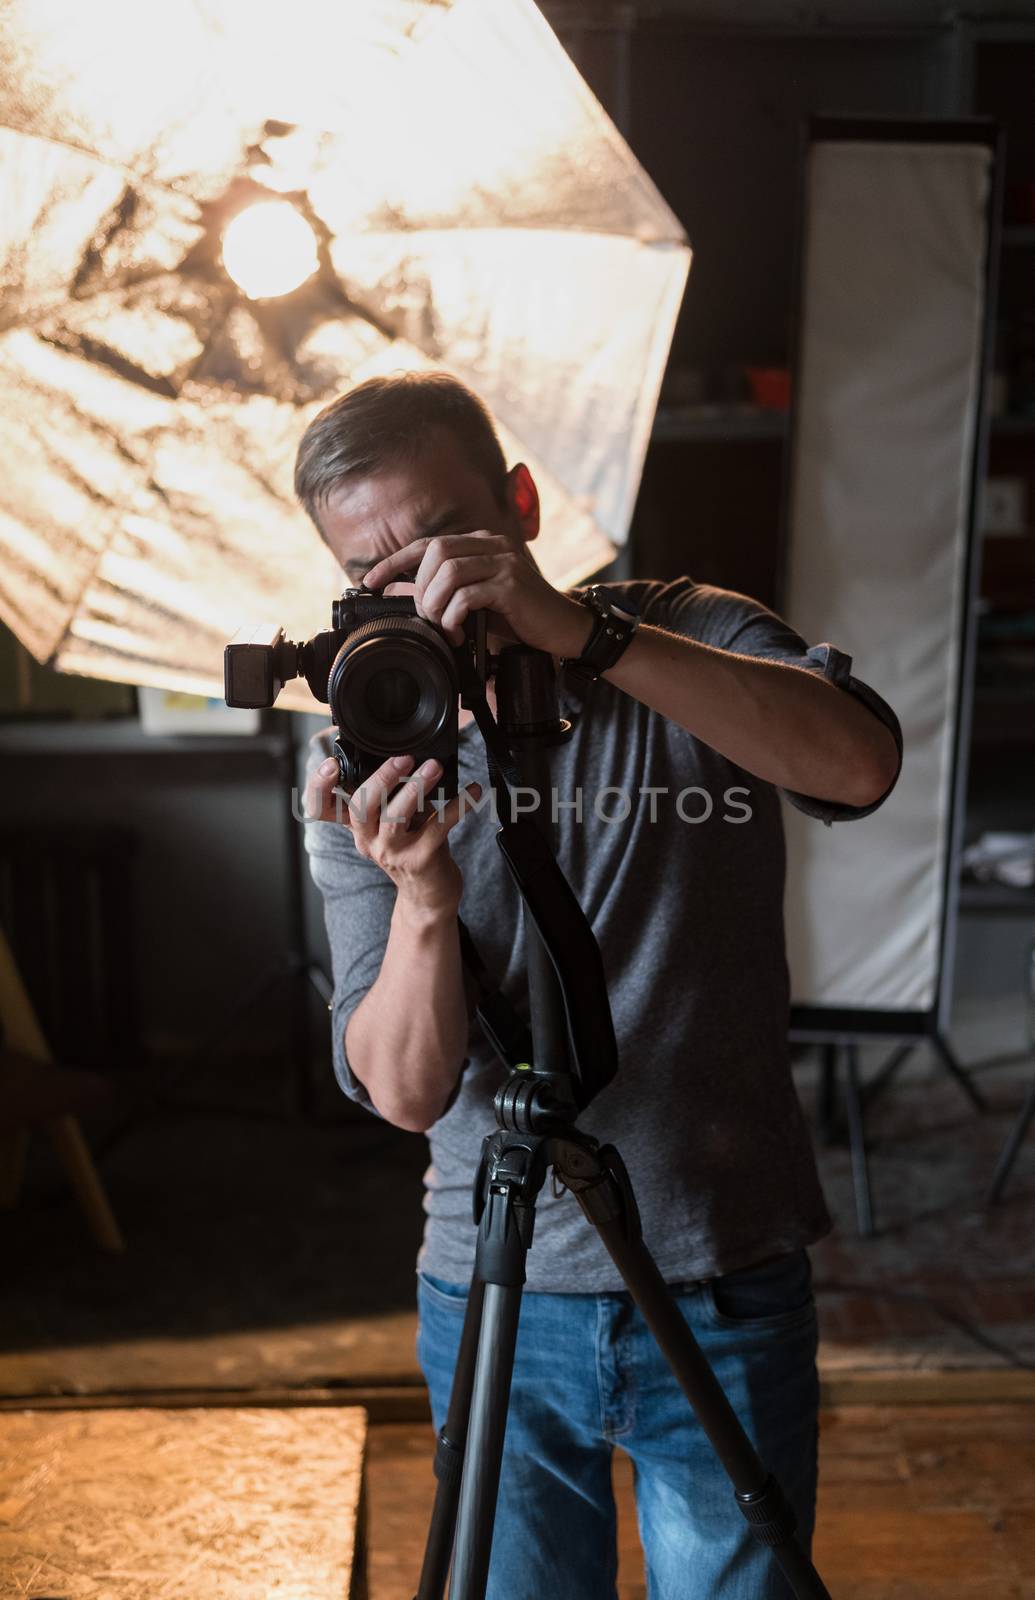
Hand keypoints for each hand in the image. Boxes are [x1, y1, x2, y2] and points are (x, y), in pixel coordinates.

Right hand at [305, 752, 479, 914]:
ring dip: (415, 788)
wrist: (429, 896)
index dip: (319, 788)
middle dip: (381, 778)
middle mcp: (369, 840)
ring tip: (434, 767)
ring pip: (394, 818)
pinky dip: (458, 806)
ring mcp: (393, 852)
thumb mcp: (394, 821)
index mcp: (359, 826)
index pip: (322, 808)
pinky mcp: (421, 860)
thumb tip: (409, 756)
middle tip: (404, 758)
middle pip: (360, 807)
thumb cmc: (413, 848)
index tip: (331, 764)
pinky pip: (438, 827)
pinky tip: (472, 792)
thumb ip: (392, 794)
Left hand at [362, 533, 589, 654]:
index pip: (429, 544)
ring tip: (442, 627)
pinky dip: (454, 616)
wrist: (565, 629)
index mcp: (481, 544)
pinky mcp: (511, 584)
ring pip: (449, 571)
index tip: (371, 581)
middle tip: (425, 617)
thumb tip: (396, 595)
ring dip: (435, 603)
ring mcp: (503, 562)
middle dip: (420, 587)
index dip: (396, 561)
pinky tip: (459, 633)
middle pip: (436, 550)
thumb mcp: (475, 604)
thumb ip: (442, 595)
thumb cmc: (519, 618)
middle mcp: (492, 546)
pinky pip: (468, 594)